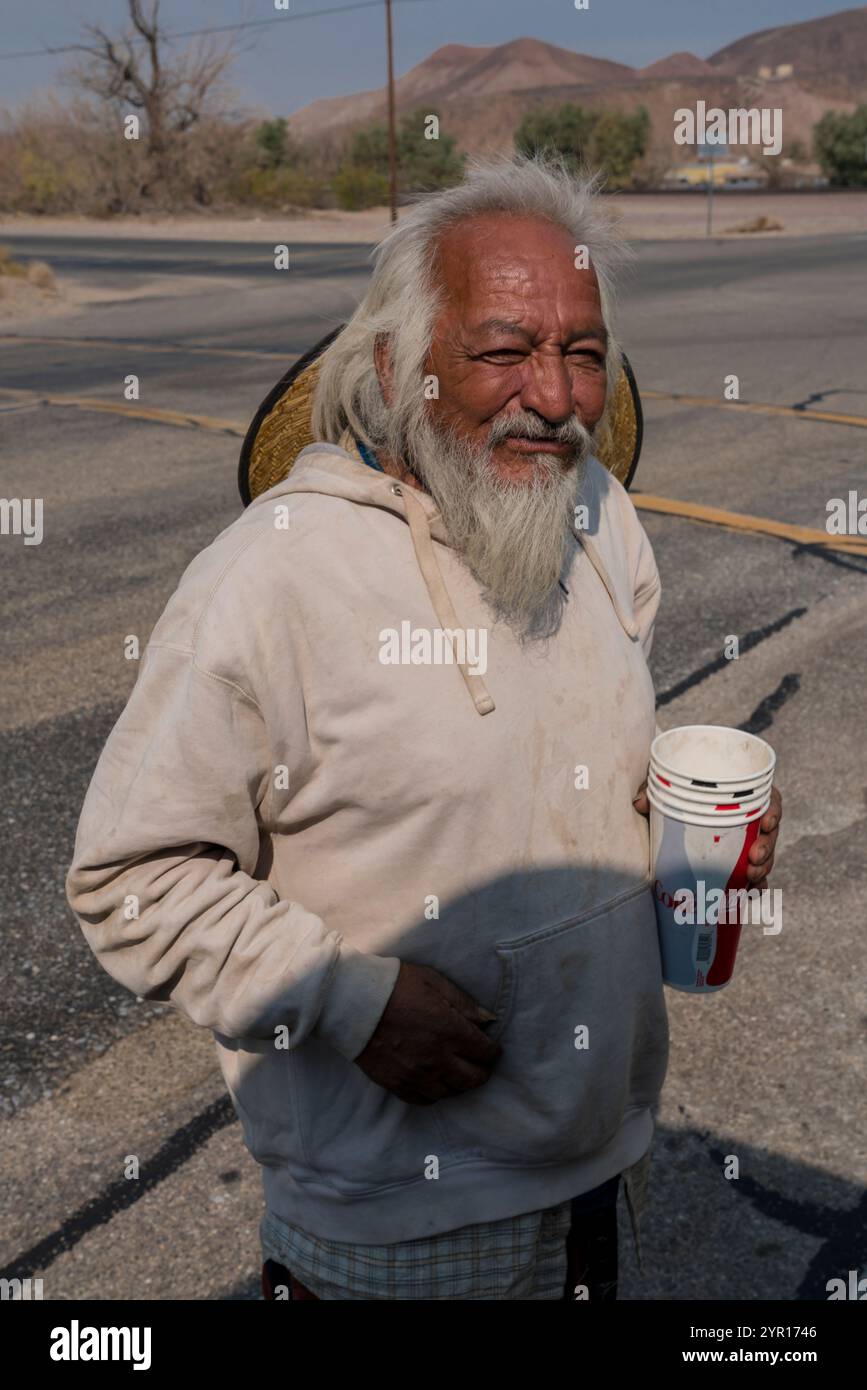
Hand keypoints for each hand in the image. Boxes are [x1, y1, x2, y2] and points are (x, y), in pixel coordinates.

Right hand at [354, 961, 502, 1104]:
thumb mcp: (433, 981)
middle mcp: (437, 1058)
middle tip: (479, 1062)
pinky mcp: (397, 1084)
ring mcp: (416, 1075)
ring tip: (456, 1071)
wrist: (352, 1003)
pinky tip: (433, 1081)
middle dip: (482, 1071)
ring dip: (458, 1083)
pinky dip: (434, 1093)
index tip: (491, 1047)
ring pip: (450, 1092)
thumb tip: (488, 1020)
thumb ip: (464, 1003)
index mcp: (449, 1030)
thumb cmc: (394, 985)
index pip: (485, 1052)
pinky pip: (424, 1100)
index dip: (493, 1050)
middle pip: (473, 1079)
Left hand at [633, 780, 782, 888]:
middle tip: (754, 859)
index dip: (773, 811)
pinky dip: (755, 886)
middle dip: (767, 848)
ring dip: (763, 868)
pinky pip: (754, 876)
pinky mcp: (737, 862)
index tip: (767, 823)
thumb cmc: (674, 794)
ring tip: (752, 879)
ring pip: (764, 856)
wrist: (666, 816)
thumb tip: (640, 802)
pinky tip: (752, 894)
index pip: (768, 799)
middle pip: (769, 832)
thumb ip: (654, 790)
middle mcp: (748, 818)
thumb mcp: (665, 789)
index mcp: (741, 795)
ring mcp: (745, 842)